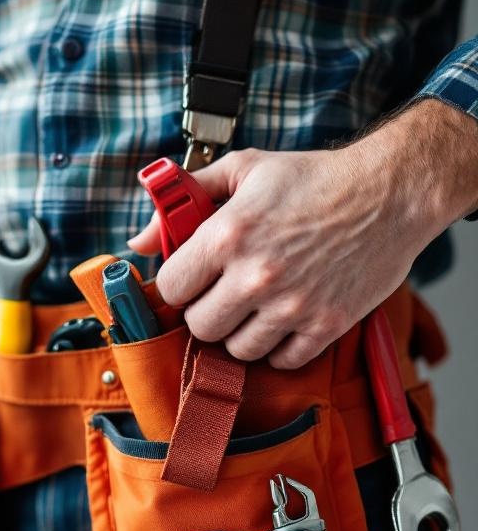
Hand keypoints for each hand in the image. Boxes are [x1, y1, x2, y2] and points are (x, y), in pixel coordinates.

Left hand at [129, 99, 477, 368]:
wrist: (390, 191)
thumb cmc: (314, 178)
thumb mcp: (244, 170)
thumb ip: (186, 198)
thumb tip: (139, 239)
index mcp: (227, 235)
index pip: (171, 289)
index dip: (179, 286)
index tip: (193, 279)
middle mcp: (255, 275)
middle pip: (199, 327)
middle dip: (206, 312)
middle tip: (223, 295)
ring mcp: (292, 305)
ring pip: (237, 350)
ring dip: (240, 333)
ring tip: (255, 308)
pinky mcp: (326, 324)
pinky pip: (282, 360)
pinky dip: (279, 348)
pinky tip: (284, 320)